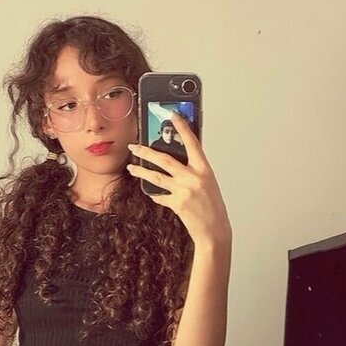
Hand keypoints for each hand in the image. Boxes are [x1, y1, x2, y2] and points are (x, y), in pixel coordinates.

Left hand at [127, 111, 231, 247]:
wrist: (214, 230)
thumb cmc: (213, 207)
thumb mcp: (208, 183)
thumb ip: (195, 170)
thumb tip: (181, 159)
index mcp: (204, 169)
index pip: (192, 143)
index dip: (182, 127)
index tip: (173, 116)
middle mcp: (193, 178)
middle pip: (164, 159)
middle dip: (146, 151)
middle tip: (134, 146)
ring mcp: (183, 191)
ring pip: (156, 177)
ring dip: (141, 171)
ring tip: (131, 167)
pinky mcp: (176, 204)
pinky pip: (160, 196)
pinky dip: (155, 194)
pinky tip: (151, 192)